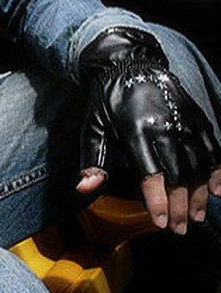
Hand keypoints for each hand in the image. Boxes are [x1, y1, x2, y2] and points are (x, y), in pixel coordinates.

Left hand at [75, 26, 220, 233]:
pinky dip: (217, 171)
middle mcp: (164, 127)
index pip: (151, 175)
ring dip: (199, 195)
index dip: (157, 202)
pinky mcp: (197, 117)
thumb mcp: (92, 128)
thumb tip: (85, 189)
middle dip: (179, 206)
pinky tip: (216, 191)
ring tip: (195, 216)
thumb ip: (92, 160)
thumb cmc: (106, 101)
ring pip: (199, 166)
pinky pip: (213, 148)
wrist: (129, 63)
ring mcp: (184, 122)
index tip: (160, 224)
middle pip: (179, 175)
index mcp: (135, 131)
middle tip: (179, 229)